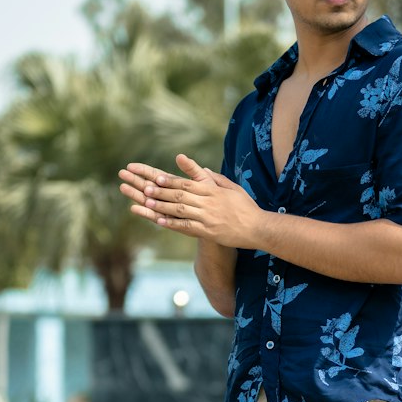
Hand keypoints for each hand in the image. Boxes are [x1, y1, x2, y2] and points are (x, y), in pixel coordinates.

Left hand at [118, 154, 263, 247]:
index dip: (170, 181)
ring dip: (161, 206)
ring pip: (180, 210)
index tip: (155, 178)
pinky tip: (159, 221)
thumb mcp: (232, 187)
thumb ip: (214, 178)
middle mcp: (208, 202)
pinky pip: (186, 227)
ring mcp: (208, 218)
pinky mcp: (209, 232)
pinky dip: (172, 223)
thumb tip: (201, 169)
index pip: (187, 184)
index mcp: (213, 190)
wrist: (258, 227)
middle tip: (143, 188)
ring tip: (145, 203)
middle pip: (180, 195)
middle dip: (160, 192)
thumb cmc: (246, 207)